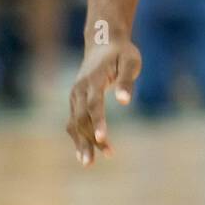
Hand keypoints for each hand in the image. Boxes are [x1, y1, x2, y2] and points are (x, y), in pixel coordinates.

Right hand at [66, 39, 141, 165]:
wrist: (103, 42)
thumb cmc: (121, 52)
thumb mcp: (130, 61)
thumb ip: (126, 81)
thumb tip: (125, 101)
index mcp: (93, 79)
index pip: (94, 103)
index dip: (98, 121)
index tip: (103, 137)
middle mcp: (79, 88)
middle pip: (81, 118)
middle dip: (88, 139)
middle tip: (95, 160)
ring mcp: (75, 95)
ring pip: (75, 122)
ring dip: (81, 142)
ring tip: (89, 162)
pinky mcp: (75, 100)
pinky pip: (74, 121)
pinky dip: (78, 137)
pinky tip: (85, 153)